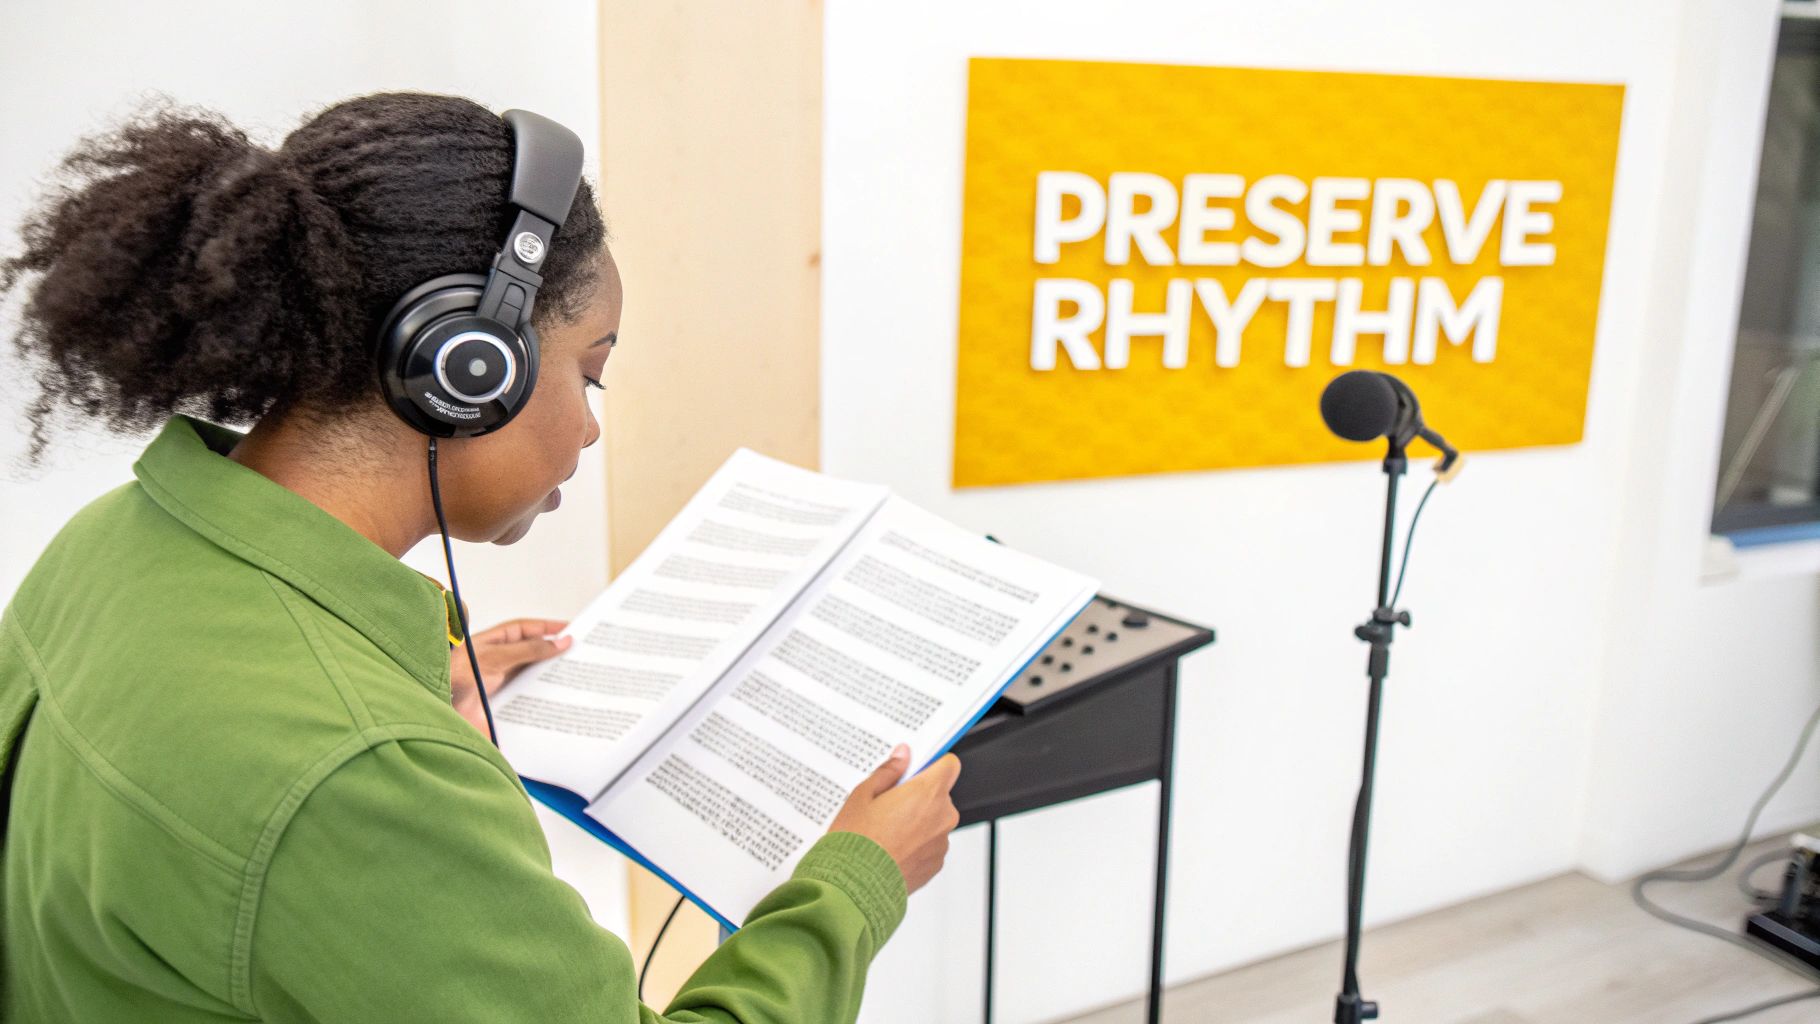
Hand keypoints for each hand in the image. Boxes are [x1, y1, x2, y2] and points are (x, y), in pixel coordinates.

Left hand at [450, 618, 571, 732]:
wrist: (437, 712)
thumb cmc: (454, 678)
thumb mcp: (495, 658)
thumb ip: (528, 650)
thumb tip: (560, 641)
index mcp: (494, 642)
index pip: (527, 629)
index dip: (549, 627)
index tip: (573, 629)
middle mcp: (499, 661)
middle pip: (533, 652)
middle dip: (555, 653)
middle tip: (581, 655)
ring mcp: (501, 682)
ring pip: (532, 676)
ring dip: (551, 679)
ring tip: (576, 680)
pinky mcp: (502, 704)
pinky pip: (527, 699)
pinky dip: (542, 700)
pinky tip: (556, 703)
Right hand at [828, 745, 961, 894]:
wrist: (854, 886)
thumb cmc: (856, 841)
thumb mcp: (863, 795)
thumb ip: (889, 772)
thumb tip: (902, 756)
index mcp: (927, 793)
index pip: (949, 764)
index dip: (933, 764)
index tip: (917, 769)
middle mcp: (942, 816)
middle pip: (940, 794)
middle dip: (919, 796)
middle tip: (889, 805)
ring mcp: (941, 842)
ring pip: (934, 821)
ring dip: (918, 822)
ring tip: (886, 832)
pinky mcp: (936, 864)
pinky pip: (930, 845)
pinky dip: (916, 844)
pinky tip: (891, 849)